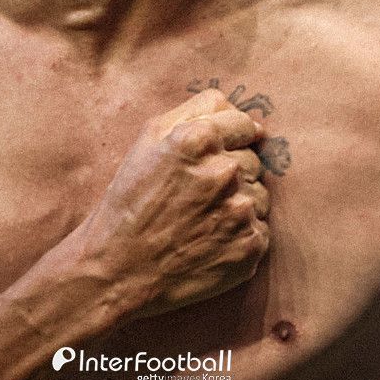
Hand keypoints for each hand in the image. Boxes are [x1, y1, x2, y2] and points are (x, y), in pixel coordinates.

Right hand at [80, 89, 268, 315]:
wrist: (120, 269)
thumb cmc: (132, 198)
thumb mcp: (148, 138)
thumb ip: (196, 110)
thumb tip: (241, 114)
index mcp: (198, 138)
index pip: (244, 123)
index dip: (232, 137)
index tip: (219, 153)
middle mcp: (224, 171)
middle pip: (253, 160)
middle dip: (233, 171)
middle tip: (199, 193)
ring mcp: (240, 211)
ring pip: (259, 195)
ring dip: (239, 203)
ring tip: (203, 217)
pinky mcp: (250, 247)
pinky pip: (260, 229)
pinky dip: (241, 234)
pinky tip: (211, 239)